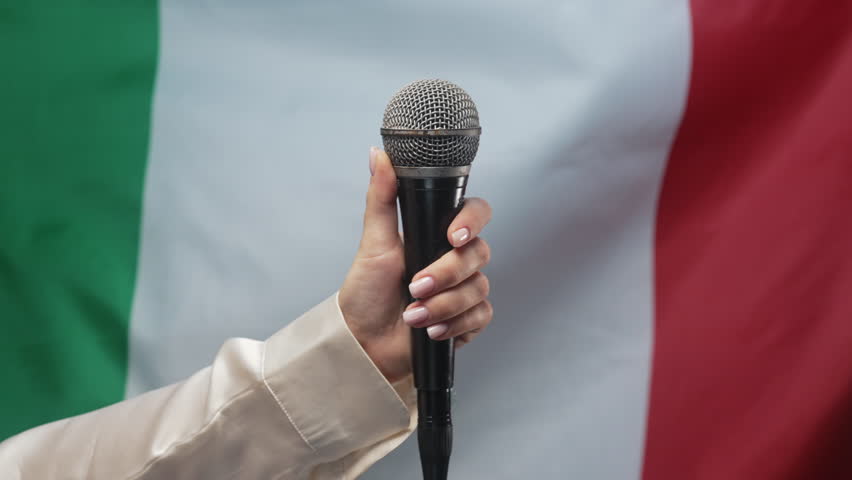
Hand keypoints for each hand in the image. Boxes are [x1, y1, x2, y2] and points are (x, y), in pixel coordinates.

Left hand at [339, 147, 492, 382]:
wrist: (364, 342)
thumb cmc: (366, 292)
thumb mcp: (373, 242)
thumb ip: (382, 197)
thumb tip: (378, 154)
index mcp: (437, 235)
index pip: (475, 214)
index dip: (472, 222)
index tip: (453, 237)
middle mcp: (454, 259)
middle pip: (479, 254)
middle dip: (446, 274)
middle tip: (415, 286)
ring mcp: (463, 290)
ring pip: (478, 288)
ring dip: (444, 305)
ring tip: (414, 315)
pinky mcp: (467, 320)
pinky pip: (481, 316)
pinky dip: (455, 324)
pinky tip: (432, 330)